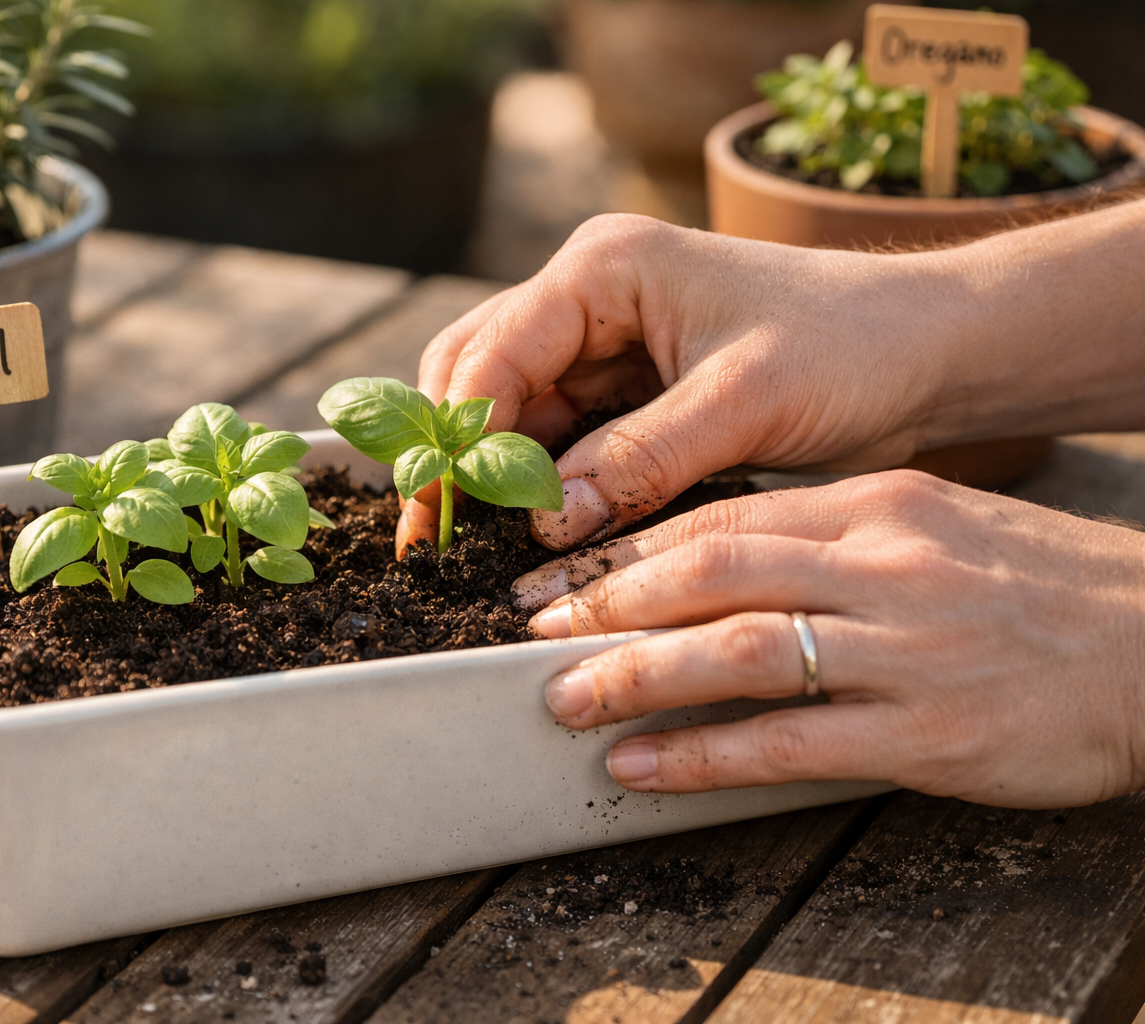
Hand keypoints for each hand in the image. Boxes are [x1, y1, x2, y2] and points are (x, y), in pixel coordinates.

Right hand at [397, 214, 955, 554]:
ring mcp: (604, 340)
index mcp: (605, 268)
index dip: (455, 441)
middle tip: (433, 542)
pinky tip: (529, 532)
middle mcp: (589, 295)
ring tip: (474, 549)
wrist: (929, 351)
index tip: (434, 520)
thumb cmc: (852, 348)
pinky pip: (558, 437)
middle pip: (477, 375)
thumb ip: (638, 460)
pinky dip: (538, 483)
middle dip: (455, 456)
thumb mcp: (744, 403)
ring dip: (492, 475)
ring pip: (510, 410)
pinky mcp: (628, 386)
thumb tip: (543, 524)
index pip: (492, 356)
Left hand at [517, 470, 1144, 808]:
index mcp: (877, 506)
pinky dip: (704, 754)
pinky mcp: (930, 734)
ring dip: (634, 674)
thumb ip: (830, 537)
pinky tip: (642, 764)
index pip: (721, 518)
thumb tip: (717, 562)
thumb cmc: (1040, 589)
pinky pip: (790, 743)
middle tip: (530, 631)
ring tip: (561, 697)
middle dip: (606, 601)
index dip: (625, 549)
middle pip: (711, 572)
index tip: (556, 573)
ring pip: (737, 648)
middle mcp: (882, 563)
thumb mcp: (934, 526)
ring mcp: (906, 648)